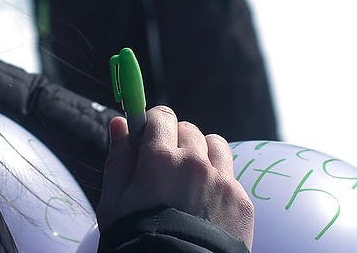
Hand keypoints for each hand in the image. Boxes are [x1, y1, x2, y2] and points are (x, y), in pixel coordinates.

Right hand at [97, 106, 253, 249]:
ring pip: (215, 145)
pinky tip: (205, 204)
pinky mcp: (242, 201)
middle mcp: (195, 163)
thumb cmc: (136, 240)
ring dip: (202, 154)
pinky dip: (218, 181)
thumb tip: (118, 123)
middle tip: (165, 166)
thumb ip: (118, 158)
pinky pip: (231, 175)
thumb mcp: (114, 202)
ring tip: (190, 179)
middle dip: (175, 140)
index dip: (153, 125)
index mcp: (161, 159)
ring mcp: (222, 181)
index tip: (148, 139)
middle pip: (189, 129)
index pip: (162, 116)